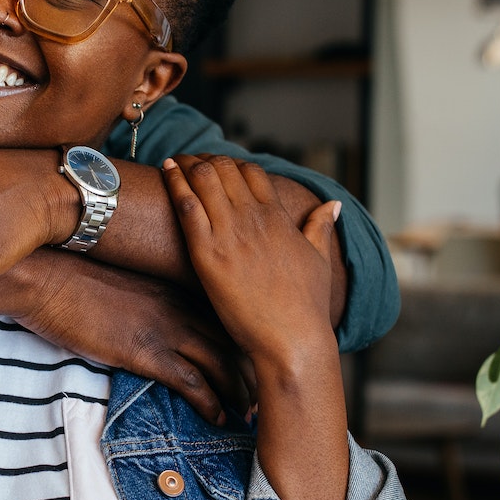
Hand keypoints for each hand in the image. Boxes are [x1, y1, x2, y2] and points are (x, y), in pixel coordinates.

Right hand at [0, 253, 250, 426]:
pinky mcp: (146, 353)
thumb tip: (159, 323)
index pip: (229, 318)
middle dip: (256, 374)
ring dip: (240, 394)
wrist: (46, 278)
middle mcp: (181, 308)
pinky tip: (218, 417)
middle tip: (265, 397)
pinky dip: (211, 403)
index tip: (260, 363)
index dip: (249, 344)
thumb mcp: (126, 286)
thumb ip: (152, 304)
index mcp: (178, 290)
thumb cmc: (75, 281)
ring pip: (223, 366)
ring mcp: (166, 331)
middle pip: (237, 343)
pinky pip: (192, 383)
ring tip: (247, 415)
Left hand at [161, 155, 338, 375]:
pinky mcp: (208, 254)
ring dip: (186, 164)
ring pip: (203, 179)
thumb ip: (320, 226)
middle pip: (224, 169)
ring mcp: (230, 234)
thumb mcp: (319, 259)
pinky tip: (165, 172)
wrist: (291, 340)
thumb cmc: (306, 306)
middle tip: (189, 162)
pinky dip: (175, 183)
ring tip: (173, 162)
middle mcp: (254, 219)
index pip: (251, 172)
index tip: (217, 166)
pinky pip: (187, 206)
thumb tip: (333, 204)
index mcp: (278, 217)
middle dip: (204, 160)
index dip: (232, 163)